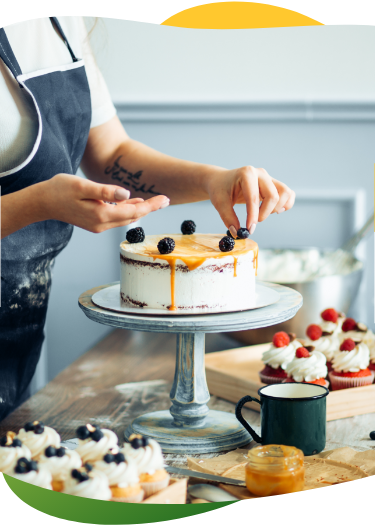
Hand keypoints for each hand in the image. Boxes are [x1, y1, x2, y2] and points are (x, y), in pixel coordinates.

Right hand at [39, 174, 169, 232]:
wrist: (42, 202)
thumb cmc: (60, 190)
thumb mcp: (83, 186)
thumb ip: (106, 191)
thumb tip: (128, 194)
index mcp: (101, 215)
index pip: (133, 212)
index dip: (151, 205)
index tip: (165, 199)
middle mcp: (102, 224)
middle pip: (132, 216)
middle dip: (149, 208)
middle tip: (165, 199)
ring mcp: (98, 225)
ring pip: (125, 218)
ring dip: (139, 209)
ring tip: (154, 201)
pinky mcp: (94, 223)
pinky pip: (116, 217)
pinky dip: (126, 210)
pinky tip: (133, 202)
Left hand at [205, 166, 294, 235]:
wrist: (221, 180)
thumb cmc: (220, 189)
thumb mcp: (219, 203)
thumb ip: (228, 218)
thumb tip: (237, 233)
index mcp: (246, 174)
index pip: (254, 198)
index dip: (253, 216)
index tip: (250, 229)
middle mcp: (260, 174)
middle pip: (273, 196)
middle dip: (264, 213)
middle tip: (253, 222)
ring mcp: (269, 178)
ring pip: (285, 193)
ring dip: (276, 208)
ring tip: (263, 213)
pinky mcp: (273, 184)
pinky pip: (288, 194)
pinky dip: (285, 204)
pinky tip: (273, 210)